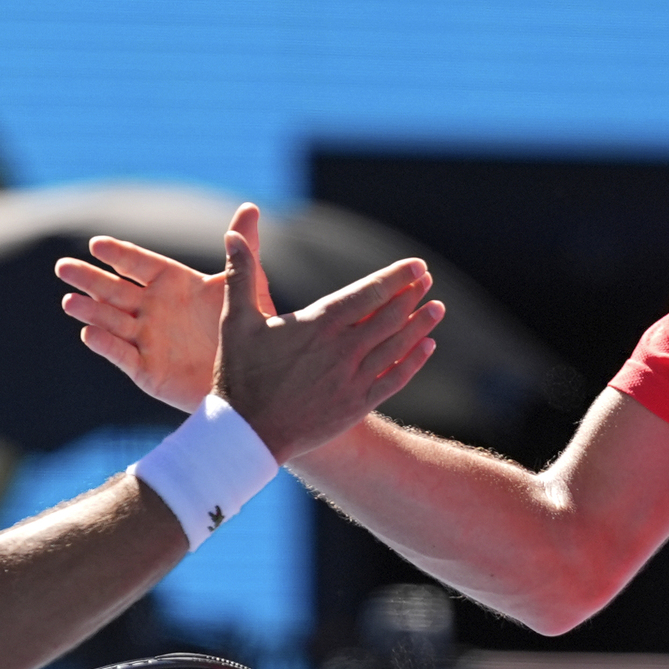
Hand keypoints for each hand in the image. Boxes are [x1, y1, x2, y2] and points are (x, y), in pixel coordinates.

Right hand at [56, 203, 273, 411]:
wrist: (248, 381)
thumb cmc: (244, 330)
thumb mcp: (245, 287)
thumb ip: (243, 249)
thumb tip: (250, 208)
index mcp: (172, 284)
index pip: (139, 264)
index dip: (119, 255)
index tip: (97, 244)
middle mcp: (153, 309)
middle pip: (114, 290)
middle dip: (89, 279)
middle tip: (62, 267)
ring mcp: (147, 339)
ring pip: (112, 321)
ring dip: (91, 312)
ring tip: (69, 302)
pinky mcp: (147, 370)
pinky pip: (123, 355)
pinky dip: (107, 345)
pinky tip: (89, 334)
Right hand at [211, 227, 441, 464]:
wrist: (248, 434)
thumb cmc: (239, 376)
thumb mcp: (236, 321)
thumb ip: (241, 275)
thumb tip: (231, 234)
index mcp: (319, 323)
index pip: (369, 292)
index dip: (396, 277)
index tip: (417, 266)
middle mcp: (343, 349)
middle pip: (390, 315)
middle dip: (412, 295)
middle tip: (428, 280)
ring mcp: (354, 378)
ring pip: (397, 345)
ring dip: (420, 324)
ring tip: (437, 308)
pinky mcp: (357, 405)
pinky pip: (395, 379)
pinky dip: (414, 361)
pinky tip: (427, 347)